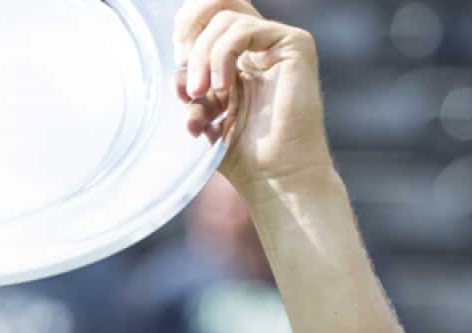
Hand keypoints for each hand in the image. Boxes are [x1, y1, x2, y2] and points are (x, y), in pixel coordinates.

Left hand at [174, 0, 330, 192]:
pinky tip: (222, 88)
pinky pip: (244, 29)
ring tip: (199, 95)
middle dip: (187, 28)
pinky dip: (222, 55)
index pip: (207, 17)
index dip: (184, 33)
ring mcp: (277, 43)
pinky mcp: (295, 45)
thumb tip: (176, 67)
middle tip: (183, 69)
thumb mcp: (203, 112)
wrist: (274, 176)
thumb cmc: (241, 153)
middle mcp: (258, 45)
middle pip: (217, 2)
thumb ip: (191, 82)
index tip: (178, 75)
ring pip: (225, 18)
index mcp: (237, 57)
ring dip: (201, 57)